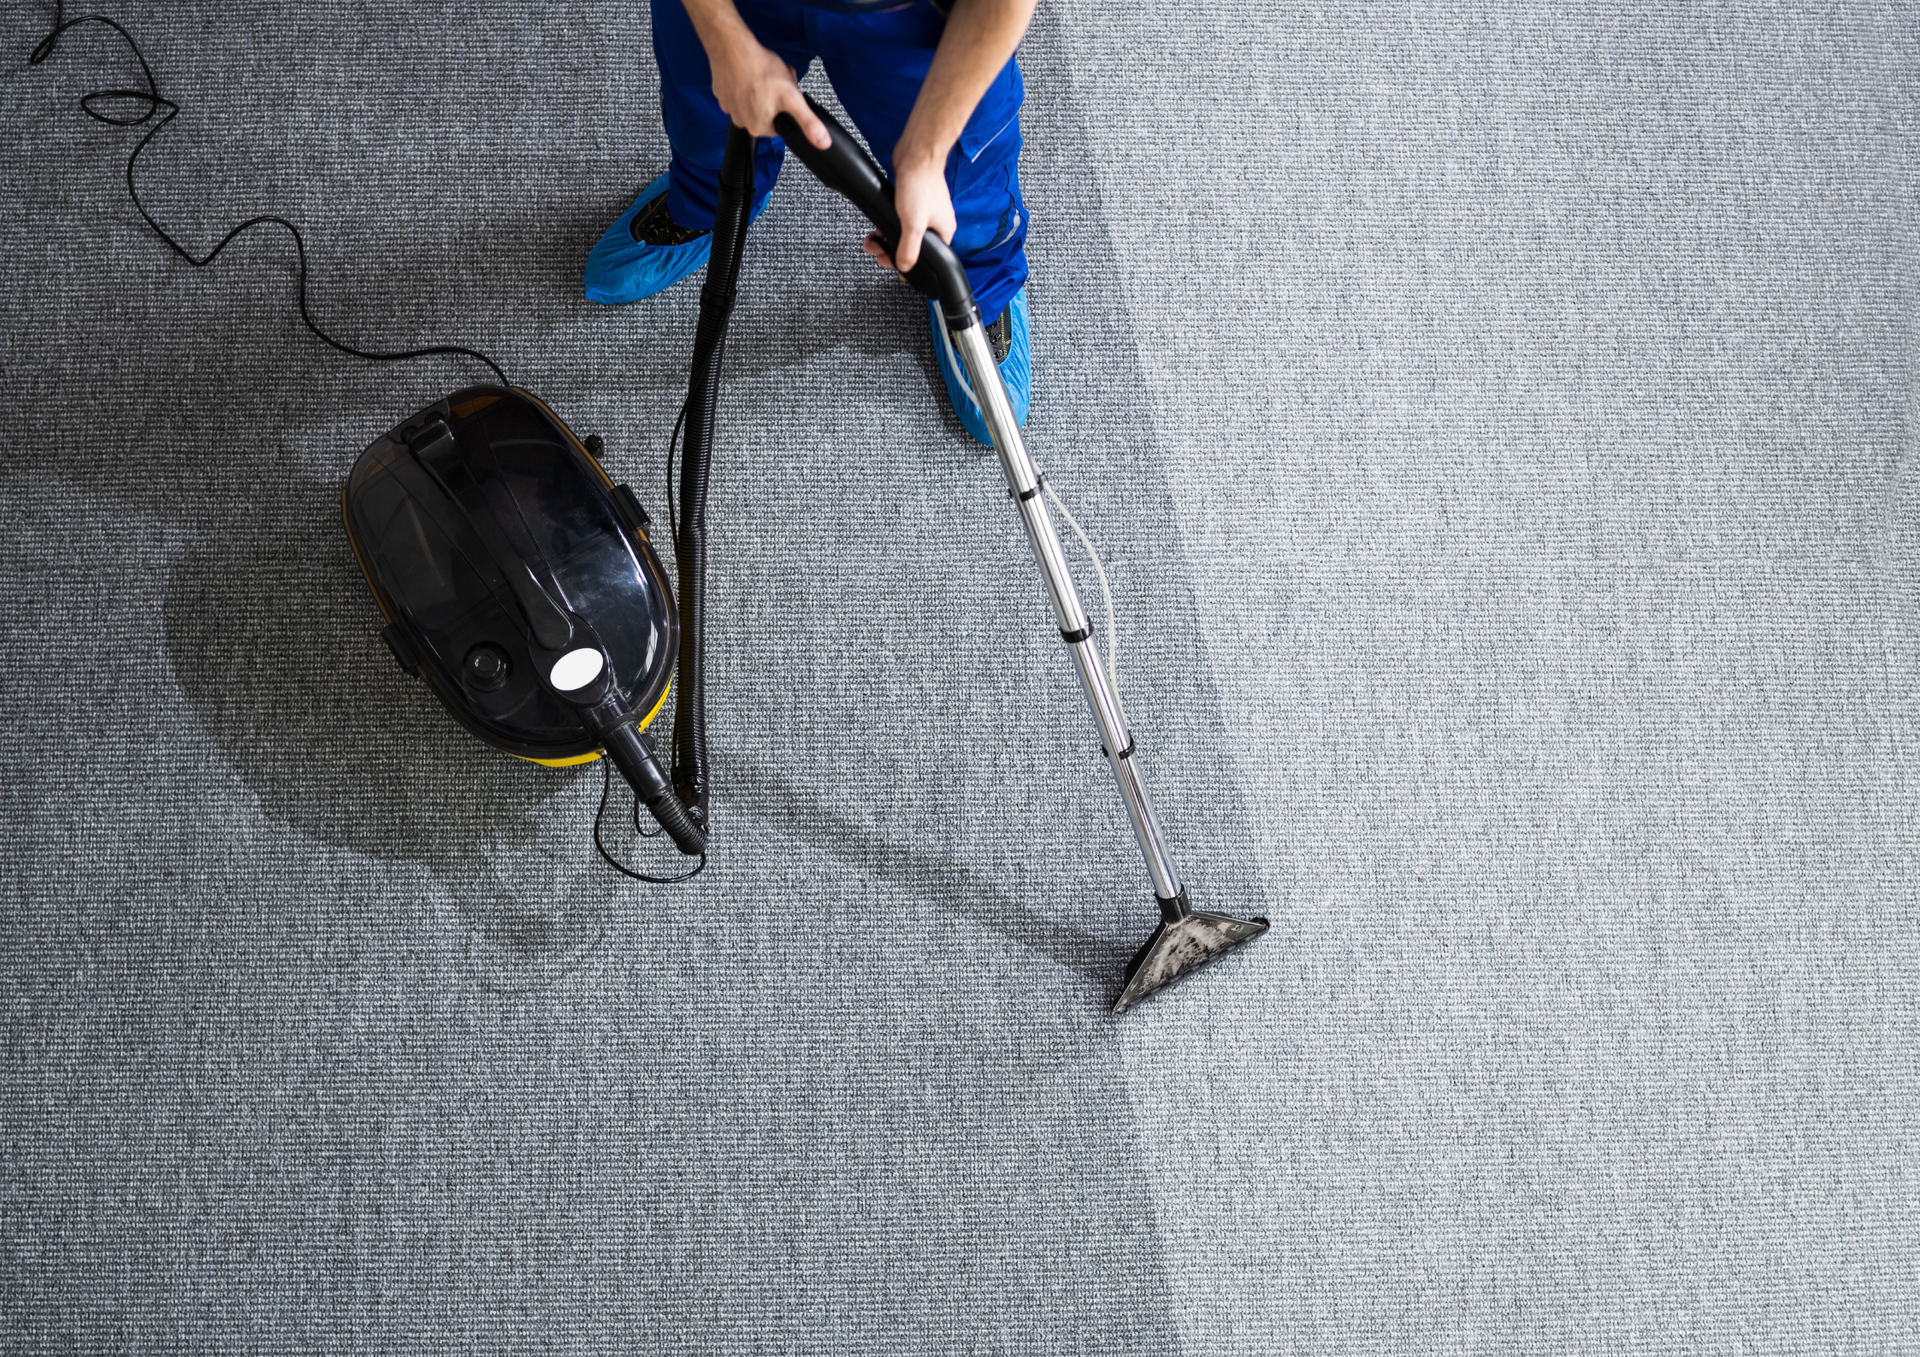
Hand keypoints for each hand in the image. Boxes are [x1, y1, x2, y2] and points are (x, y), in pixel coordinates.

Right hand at [695, 12, 829, 147]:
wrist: (732, 48)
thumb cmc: (760, 70)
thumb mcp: (792, 97)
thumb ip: (808, 122)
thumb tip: (822, 142)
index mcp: (757, 127)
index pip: (779, 125)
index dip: (785, 109)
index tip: (784, 96)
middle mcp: (740, 121)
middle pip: (766, 114)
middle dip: (774, 99)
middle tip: (774, 84)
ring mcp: (729, 107)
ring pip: (753, 103)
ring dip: (761, 91)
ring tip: (762, 76)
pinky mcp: (721, 94)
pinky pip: (739, 93)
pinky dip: (745, 84)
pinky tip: (749, 73)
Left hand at [862, 145, 954, 277]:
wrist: (916, 155)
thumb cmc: (921, 185)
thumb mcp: (913, 224)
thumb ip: (908, 248)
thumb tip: (904, 266)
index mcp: (943, 233)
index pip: (929, 259)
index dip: (911, 266)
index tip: (895, 269)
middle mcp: (935, 224)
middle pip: (913, 248)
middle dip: (892, 253)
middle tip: (879, 254)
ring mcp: (924, 213)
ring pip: (903, 235)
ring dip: (886, 241)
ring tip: (872, 242)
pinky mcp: (912, 203)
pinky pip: (899, 222)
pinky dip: (886, 227)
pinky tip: (876, 228)